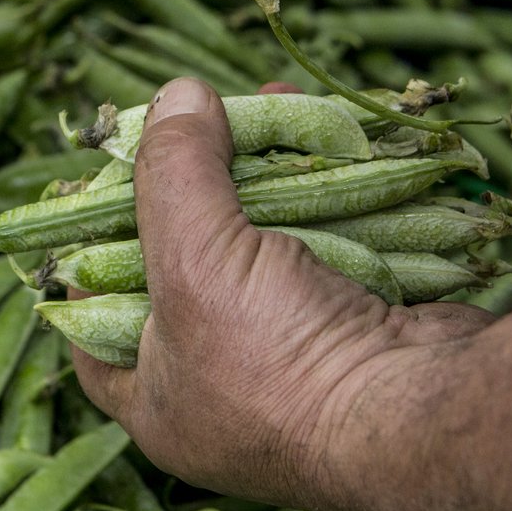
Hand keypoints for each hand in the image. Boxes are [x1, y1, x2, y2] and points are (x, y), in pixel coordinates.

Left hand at [72, 77, 494, 509]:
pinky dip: (323, 201)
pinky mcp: (354, 332)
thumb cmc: (278, 360)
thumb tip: (174, 95)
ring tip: (264, 110)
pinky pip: (325, 255)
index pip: (95, 339)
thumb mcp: (194, 260)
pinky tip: (322, 142)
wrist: (422, 415)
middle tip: (195, 132)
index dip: (90, 270)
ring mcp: (292, 366)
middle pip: (186, 276)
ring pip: (262, 255)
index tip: (98, 204)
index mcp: (161, 405)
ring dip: (265, 183)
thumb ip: (173, 175)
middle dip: (195, 196)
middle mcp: (220, 394)